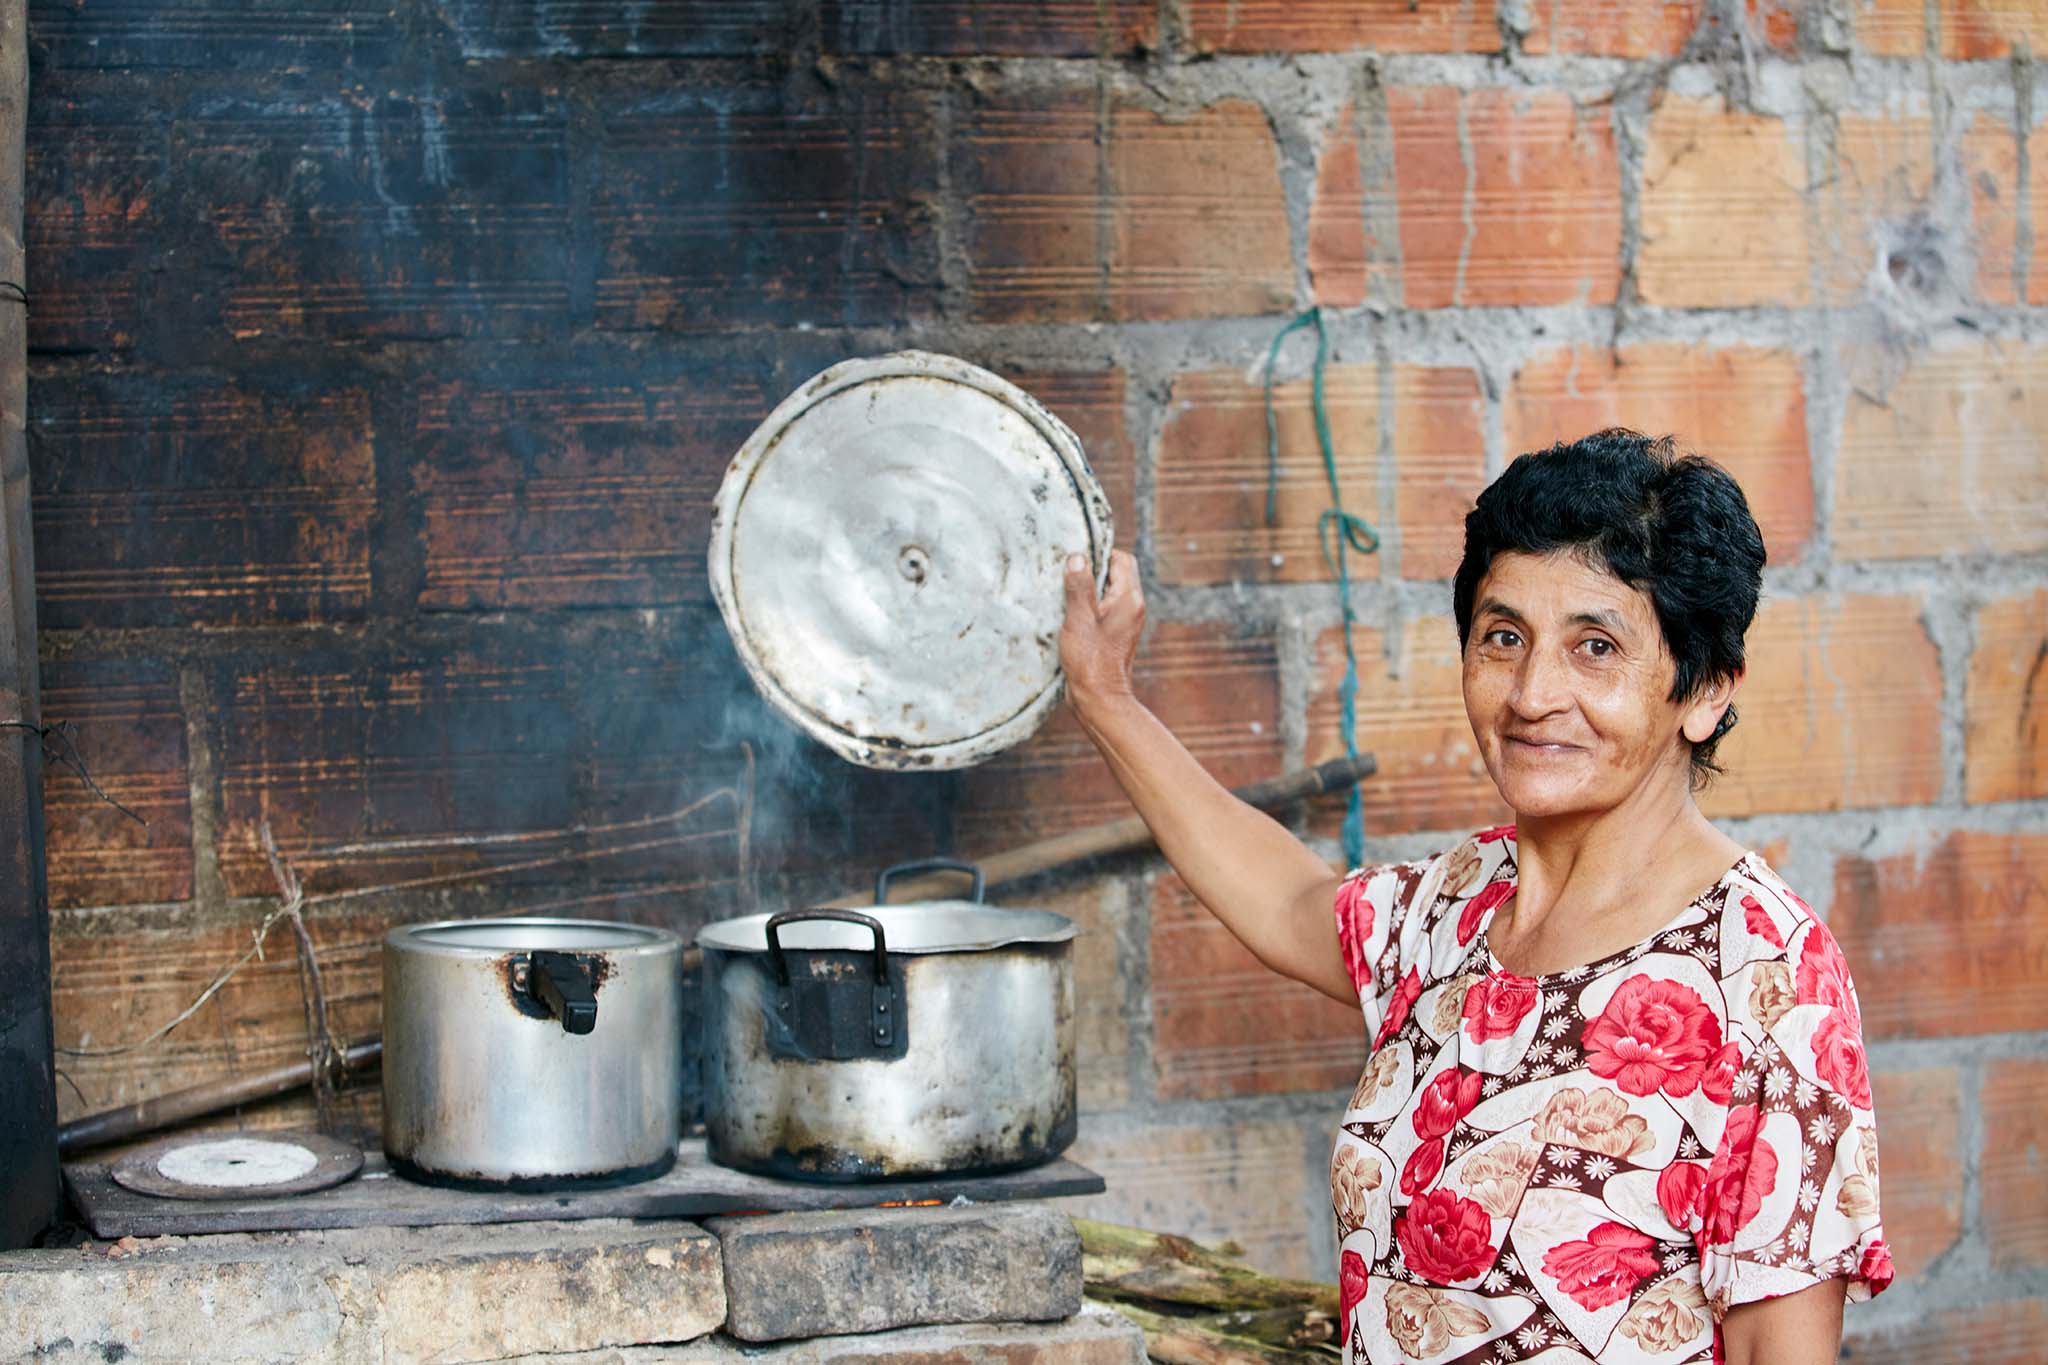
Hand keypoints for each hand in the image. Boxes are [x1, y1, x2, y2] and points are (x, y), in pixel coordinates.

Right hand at [1059, 549, 1143, 712]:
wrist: (1100, 699)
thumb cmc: (1091, 662)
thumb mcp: (1079, 620)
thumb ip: (1079, 587)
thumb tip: (1077, 557)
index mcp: (1129, 599)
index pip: (1121, 559)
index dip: (1098, 554)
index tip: (1075, 560)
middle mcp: (1132, 607)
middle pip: (1115, 573)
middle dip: (1091, 570)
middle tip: (1066, 575)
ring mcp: (1125, 621)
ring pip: (1108, 591)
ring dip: (1087, 589)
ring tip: (1065, 594)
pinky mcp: (1115, 633)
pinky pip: (1103, 609)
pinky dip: (1088, 606)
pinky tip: (1069, 614)